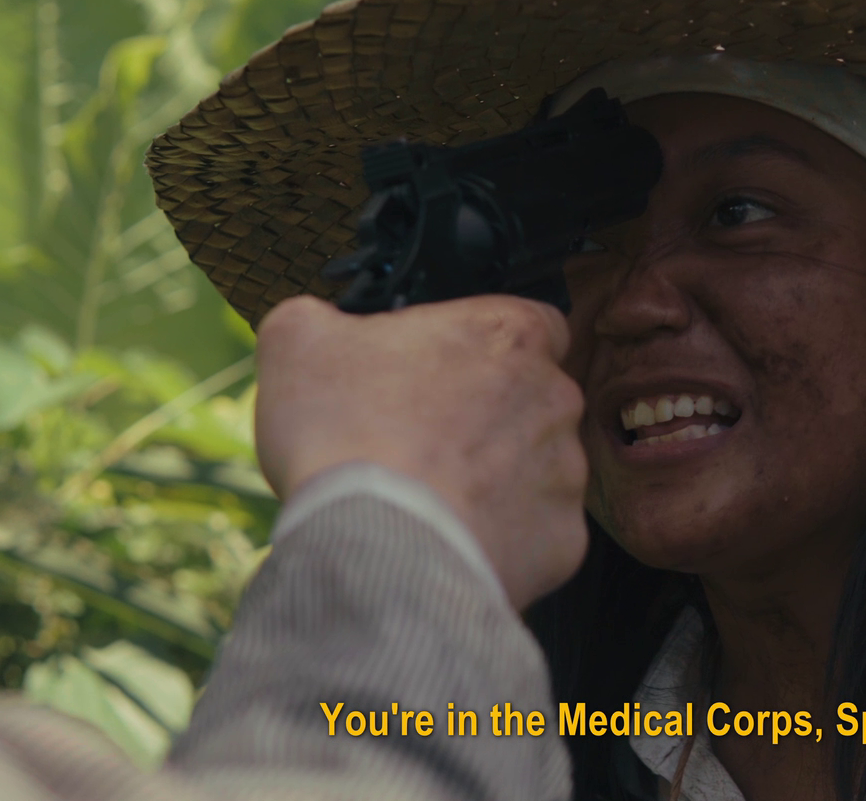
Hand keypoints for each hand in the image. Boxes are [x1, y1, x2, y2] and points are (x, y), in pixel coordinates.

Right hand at [254, 295, 587, 608]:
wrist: (375, 548)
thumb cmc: (346, 434)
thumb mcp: (299, 341)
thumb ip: (323, 317)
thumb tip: (322, 325)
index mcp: (510, 334)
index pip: (532, 324)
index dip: (487, 349)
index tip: (446, 371)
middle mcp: (556, 398)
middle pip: (533, 400)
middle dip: (489, 419)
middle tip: (425, 442)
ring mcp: (566, 472)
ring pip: (537, 469)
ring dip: (496, 480)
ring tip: (432, 501)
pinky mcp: (564, 539)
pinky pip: (536, 534)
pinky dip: (503, 539)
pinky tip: (452, 541)